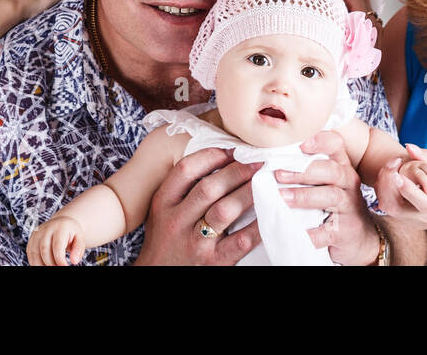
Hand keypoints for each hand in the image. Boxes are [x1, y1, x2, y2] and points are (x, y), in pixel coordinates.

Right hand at [27, 216, 85, 266]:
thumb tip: (74, 261)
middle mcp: (45, 229)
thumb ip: (79, 249)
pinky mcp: (31, 240)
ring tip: (52, 267)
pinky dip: (36, 263)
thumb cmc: (71, 233)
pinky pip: (30, 255)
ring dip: (42, 265)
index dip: (60, 260)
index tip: (65, 267)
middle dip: (51, 264)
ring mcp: (36, 234)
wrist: (62, 223)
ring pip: (35, 254)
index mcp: (59, 228)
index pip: (57, 247)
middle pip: (45, 251)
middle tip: (59, 268)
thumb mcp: (79, 238)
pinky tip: (44, 265)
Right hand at [133, 148, 261, 264]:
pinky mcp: (213, 262)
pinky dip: (256, 226)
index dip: (211, 156)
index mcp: (163, 203)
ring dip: (247, 193)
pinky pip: (240, 241)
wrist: (158, 275)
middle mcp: (176, 221)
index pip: (185, 170)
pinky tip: (268, 214)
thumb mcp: (161, 212)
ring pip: (224, 211)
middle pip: (208, 188)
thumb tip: (216, 161)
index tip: (231, 150)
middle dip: (236, 172)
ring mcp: (195, 243)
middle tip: (257, 162)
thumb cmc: (164, 240)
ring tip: (264, 183)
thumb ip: (180, 189)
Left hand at [274, 129, 379, 265]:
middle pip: (331, 170)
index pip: (336, 145)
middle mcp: (348, 183)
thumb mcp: (325, 182)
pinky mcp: (345, 231)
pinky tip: (297, 232)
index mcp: (341, 166)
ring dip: (305, 196)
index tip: (302, 145)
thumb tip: (262, 163)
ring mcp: (349, 207)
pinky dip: (312, 233)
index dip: (321, 141)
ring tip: (283, 198)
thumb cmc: (334, 204)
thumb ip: (303, 170)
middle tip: (279, 174)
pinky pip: (328, 231)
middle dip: (304, 171)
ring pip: (331, 196)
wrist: (361, 238)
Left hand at [377, 143, 426, 234]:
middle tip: (392, 163)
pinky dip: (386, 191)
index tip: (398, 175)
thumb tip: (409, 146)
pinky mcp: (410, 221)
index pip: (424, 203)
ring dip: (384, 187)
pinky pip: (391, 207)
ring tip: (390, 166)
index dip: (409, 190)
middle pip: (398, 209)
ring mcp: (417, 223)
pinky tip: (390, 175)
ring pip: (390, 208)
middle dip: (388, 185)